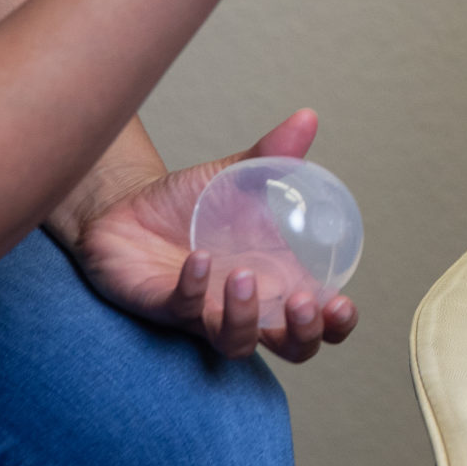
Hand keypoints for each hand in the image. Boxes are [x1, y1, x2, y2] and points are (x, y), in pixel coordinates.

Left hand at [64, 110, 357, 361]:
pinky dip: (194, 287)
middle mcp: (249, 305)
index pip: (321, 319)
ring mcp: (207, 312)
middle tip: (301, 302)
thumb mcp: (235, 176)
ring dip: (246, 317)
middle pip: (292, 347)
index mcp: (279, 278)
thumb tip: (306, 118)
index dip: (337, 322)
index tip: (340, 304)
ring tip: (243, 276)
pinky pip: (184, 310)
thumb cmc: (189, 204)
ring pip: (237, 343)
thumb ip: (272, 155)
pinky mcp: (165, 308)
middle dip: (302, 333)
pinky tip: (198, 259)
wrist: (126, 208)